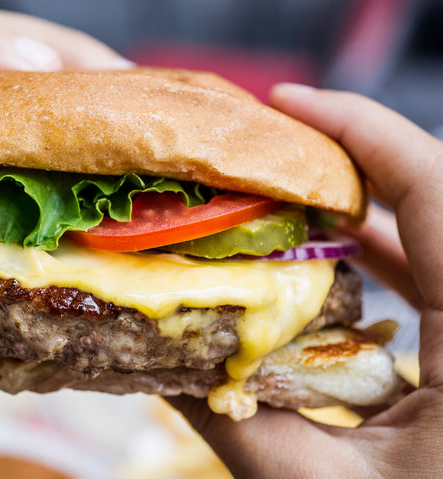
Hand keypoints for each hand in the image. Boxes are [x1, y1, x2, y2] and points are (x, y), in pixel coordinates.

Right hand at [169, 85, 442, 477]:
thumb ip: (242, 427)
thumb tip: (163, 368)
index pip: (439, 194)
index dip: (365, 131)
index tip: (287, 100)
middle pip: (433, 202)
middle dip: (348, 166)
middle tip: (264, 155)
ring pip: (433, 240)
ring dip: (358, 217)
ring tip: (280, 205)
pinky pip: (434, 284)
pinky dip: (379, 265)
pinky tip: (327, 272)